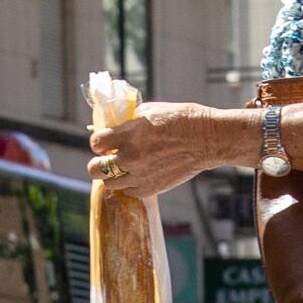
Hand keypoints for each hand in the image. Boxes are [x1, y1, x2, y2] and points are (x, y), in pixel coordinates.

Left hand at [88, 101, 247, 199]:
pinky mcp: (151, 189)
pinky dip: (129, 184)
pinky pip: (128, 191)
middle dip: (98, 162)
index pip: (96, 143)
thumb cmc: (181, 119)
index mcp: (129, 134)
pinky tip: (137, 174)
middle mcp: (131, 157)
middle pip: (95, 169)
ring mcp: (140, 175)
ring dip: (113, 175)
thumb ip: (127, 121)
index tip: (106, 140)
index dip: (100, 141)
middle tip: (107, 158)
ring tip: (122, 167)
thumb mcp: (150, 111)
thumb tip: (111, 126)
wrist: (207, 139)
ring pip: (109, 183)